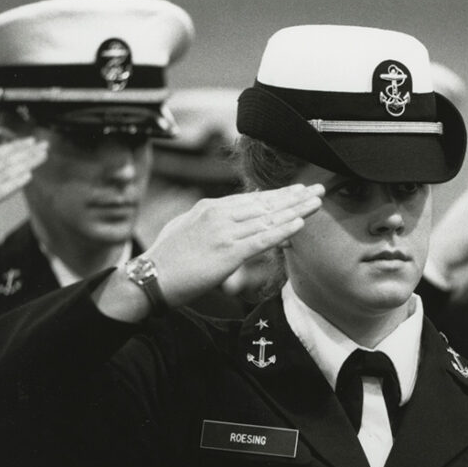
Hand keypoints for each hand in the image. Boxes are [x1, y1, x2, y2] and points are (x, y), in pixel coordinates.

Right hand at [95, 183, 323, 320]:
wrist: (150, 277)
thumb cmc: (166, 258)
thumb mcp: (187, 227)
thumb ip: (209, 219)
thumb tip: (227, 212)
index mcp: (210, 207)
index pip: (252, 199)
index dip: (278, 195)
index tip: (297, 191)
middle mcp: (219, 214)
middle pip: (265, 203)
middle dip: (293, 197)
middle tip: (316, 189)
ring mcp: (224, 232)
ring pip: (268, 218)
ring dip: (296, 210)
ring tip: (316, 202)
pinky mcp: (228, 252)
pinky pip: (262, 239)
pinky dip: (283, 231)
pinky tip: (300, 224)